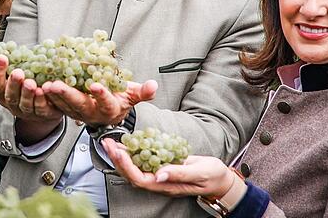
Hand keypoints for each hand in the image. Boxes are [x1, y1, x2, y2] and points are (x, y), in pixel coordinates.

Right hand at [0, 55, 61, 142]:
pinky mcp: (45, 114)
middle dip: (13, 84)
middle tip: (17, 72)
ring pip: (26, 104)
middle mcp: (13, 105)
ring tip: (31, 82)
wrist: (45, 107)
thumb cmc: (23, 88)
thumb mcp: (8, 77)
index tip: (1, 57)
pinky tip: (44, 89)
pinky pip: (42, 108)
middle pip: (10, 97)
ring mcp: (28, 112)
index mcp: (3, 95)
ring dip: (27, 94)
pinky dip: (42, 100)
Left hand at [43, 79, 157, 125]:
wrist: (107, 113)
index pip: (106, 102)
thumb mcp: (132, 95)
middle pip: (79, 104)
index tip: (96, 85)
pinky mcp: (67, 110)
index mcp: (109, 109)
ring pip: (64, 105)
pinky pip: (56, 104)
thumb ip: (143, 92)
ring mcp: (77, 113)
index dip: (102, 95)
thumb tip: (154, 86)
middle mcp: (92, 113)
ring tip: (43, 84)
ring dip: (53, 96)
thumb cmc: (120, 99)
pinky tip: (38, 85)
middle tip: (55, 85)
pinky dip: (47, 97)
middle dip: (66, 95)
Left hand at [102, 138, 234, 197]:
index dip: (126, 166)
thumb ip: (179, 173)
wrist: (220, 177)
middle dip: (118, 159)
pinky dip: (133, 151)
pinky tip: (128, 141)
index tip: (118, 151)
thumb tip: (159, 174)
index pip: (139, 179)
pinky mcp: (161, 165)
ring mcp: (159, 174)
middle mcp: (158, 182)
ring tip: (112, 141)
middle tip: (108, 143)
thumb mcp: (198, 173)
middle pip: (131, 173)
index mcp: (165, 186)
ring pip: (134, 167)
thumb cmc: (212, 176)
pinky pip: (143, 160)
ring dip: (122, 155)